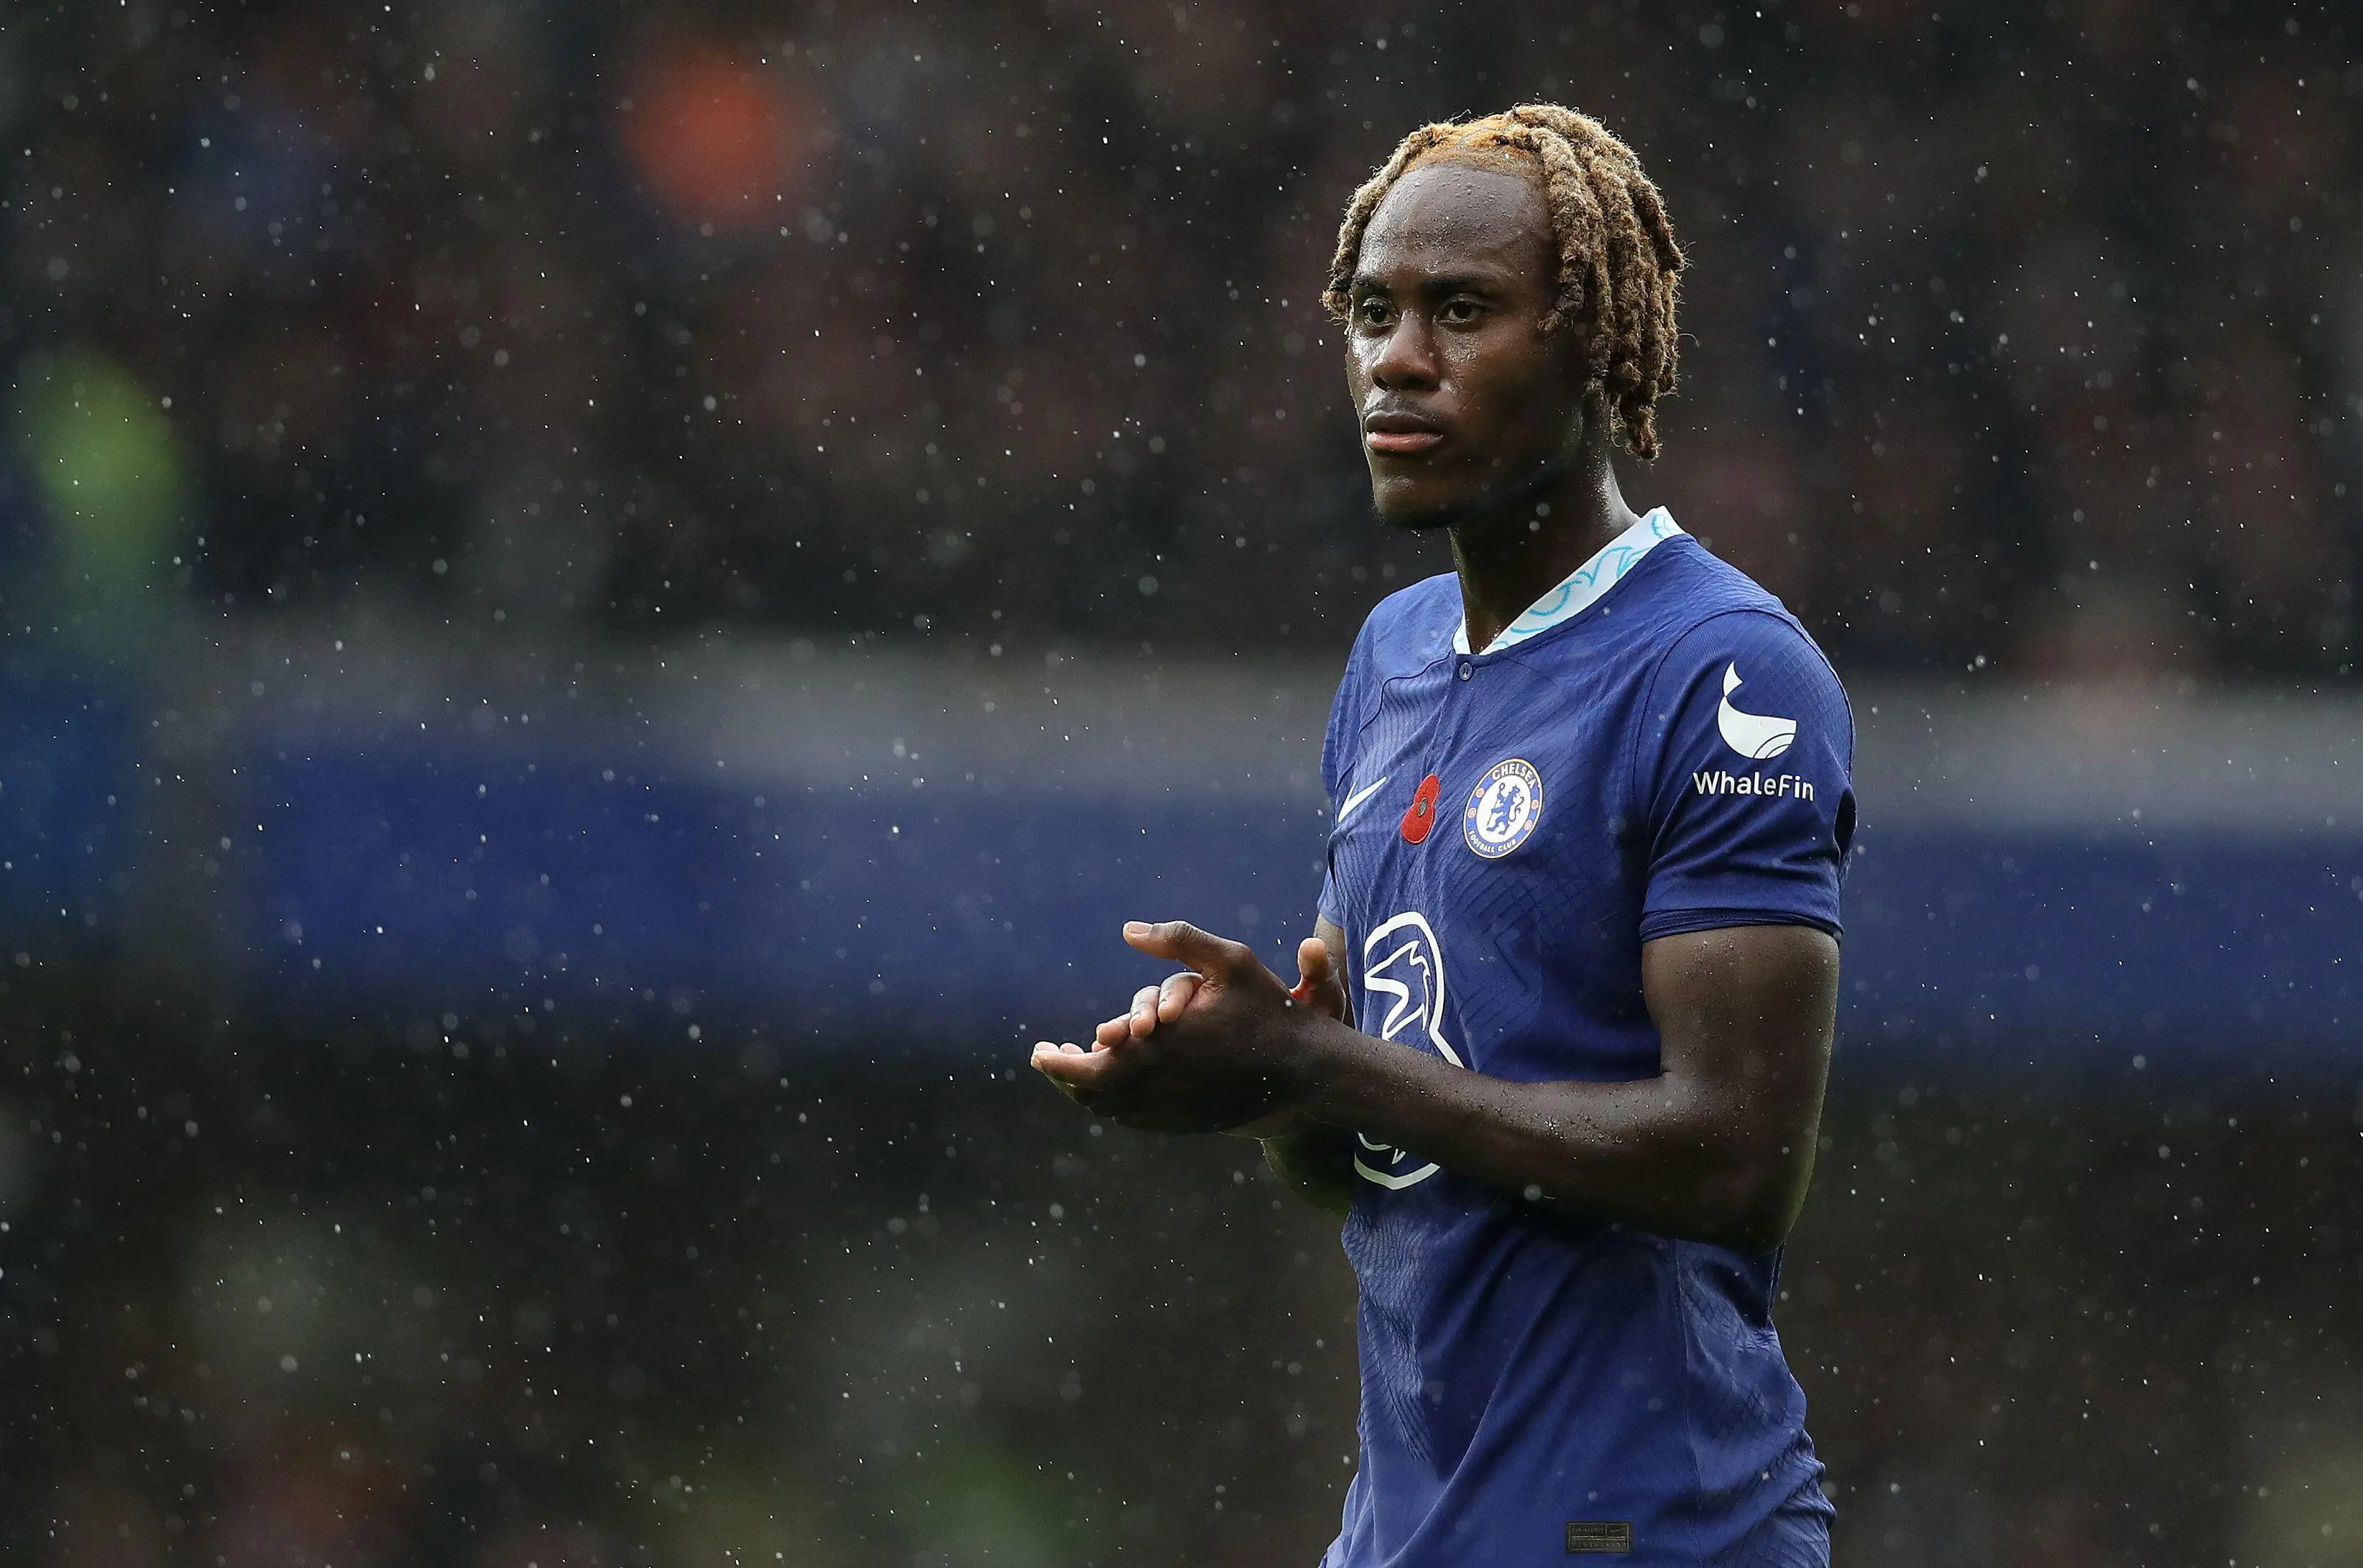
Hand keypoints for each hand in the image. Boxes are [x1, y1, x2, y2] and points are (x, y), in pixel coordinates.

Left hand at [1028, 921, 1321, 1133]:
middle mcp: (1159, 1088)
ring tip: (1079, 1066)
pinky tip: (1118, 1082)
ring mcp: (1173, 1112)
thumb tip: (1128, 930)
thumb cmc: (1268, 1011)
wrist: (1305, 1071)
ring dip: (1090, 1089)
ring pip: (1112, 1111)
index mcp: (1158, 1050)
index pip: (1084, 1070)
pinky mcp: (1186, 1123)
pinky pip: (1138, 1119)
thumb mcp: (1230, 960)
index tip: (1037, 1051)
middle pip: (1090, 1095)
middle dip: (1064, 1075)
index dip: (1053, 1064)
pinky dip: (1117, 1102)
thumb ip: (1177, 941)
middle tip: (1051, 1056)